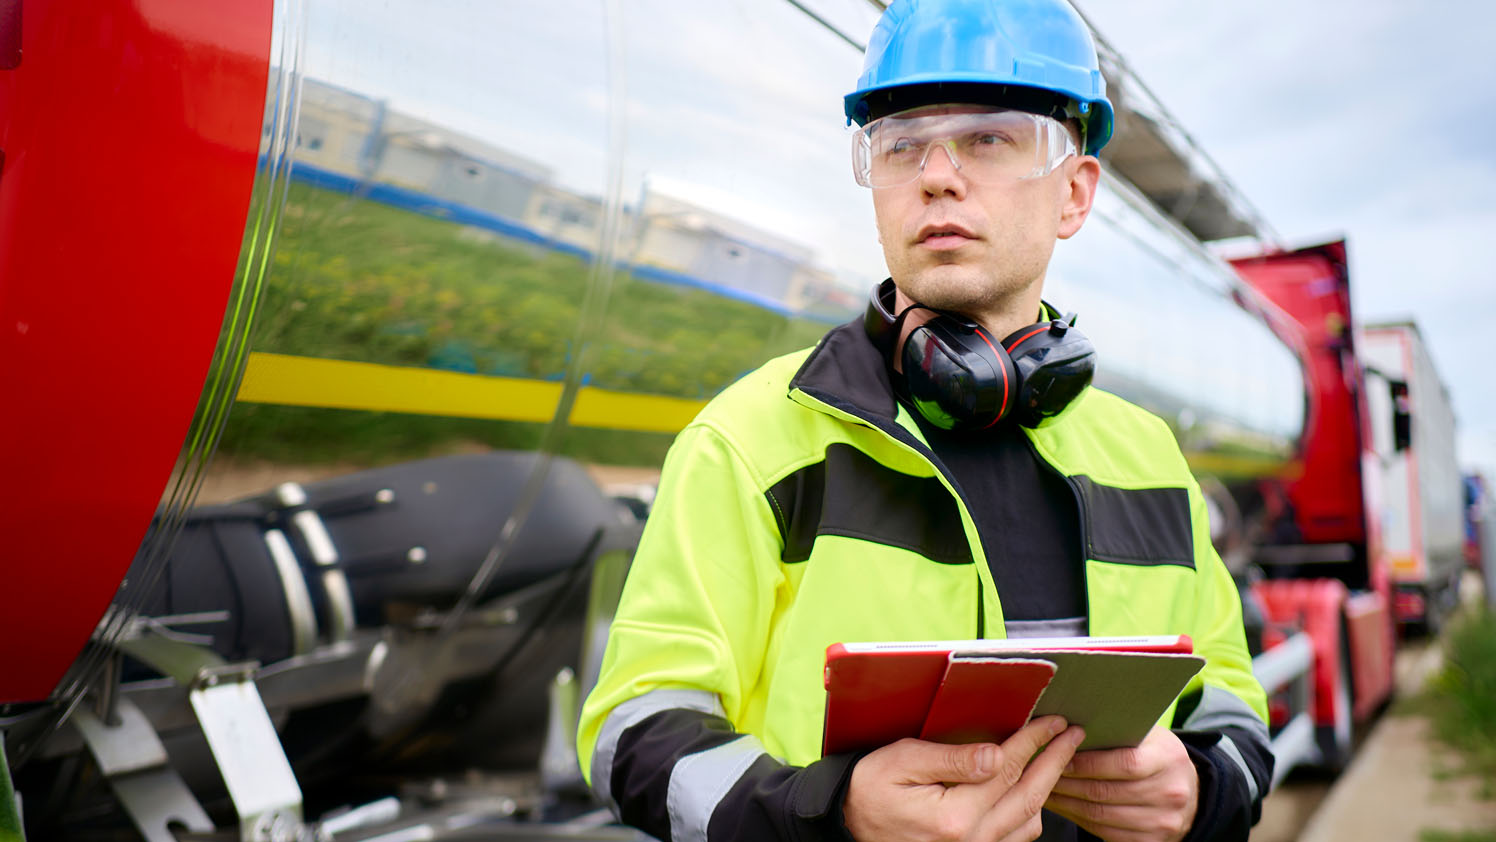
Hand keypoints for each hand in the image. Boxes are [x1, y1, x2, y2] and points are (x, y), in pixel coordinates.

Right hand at [843, 716, 1085, 841]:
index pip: (1007, 768)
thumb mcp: (902, 762)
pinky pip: (1016, 839)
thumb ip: (952, 760)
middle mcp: (971, 840)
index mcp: (954, 815)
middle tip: (1073, 735)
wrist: (848, 825)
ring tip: (1059, 759)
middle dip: (1056, 760)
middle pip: (1029, 795)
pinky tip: (1032, 790)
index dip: (1034, 739)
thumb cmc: (869, 789)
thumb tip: (997, 755)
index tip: (1053, 721)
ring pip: (1030, 821)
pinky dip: (1032, 813)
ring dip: (1050, 787)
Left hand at [1044, 726, 1198, 841]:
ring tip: (1045, 790)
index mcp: (1169, 758)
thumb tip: (1071, 724)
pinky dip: (1079, 820)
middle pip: (1107, 792)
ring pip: (1102, 816)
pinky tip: (1064, 807)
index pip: (1124, 763)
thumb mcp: (1149, 735)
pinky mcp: (1152, 841)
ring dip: (1067, 804)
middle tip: (1040, 774)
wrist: (1191, 792)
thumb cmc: (1157, 755)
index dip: (1087, 763)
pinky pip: (1106, 833)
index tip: (1058, 756)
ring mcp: (1163, 821)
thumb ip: (1118, 729)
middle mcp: (1170, 792)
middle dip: (1068, 783)